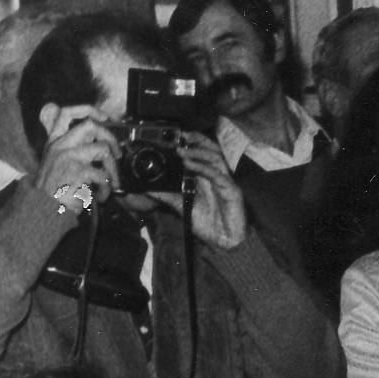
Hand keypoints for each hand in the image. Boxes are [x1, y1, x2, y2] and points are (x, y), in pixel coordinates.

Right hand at [32, 107, 120, 211]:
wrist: (43, 208)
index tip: (105, 116)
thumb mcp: (57, 163)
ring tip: (112, 182)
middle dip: (110, 137)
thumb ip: (72, 150)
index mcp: (54, 142)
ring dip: (113, 169)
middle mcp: (60, 145)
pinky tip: (102, 196)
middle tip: (116, 154)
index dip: (87, 110)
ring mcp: (68, 156)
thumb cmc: (55, 189)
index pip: (64, 114)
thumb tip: (100, 144)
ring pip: (103, 149)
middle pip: (90, 125)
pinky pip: (103, 175)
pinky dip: (107, 188)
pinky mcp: (76, 170)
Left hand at [168, 133, 247, 248]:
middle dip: (197, 140)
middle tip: (179, 135)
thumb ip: (166, 196)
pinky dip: (203, 168)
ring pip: (215, 158)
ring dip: (197, 152)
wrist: (224, 242)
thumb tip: (146, 188)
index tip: (172, 137)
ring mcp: (225, 182)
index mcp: (207, 177)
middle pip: (211, 150)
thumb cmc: (208, 224)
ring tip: (180, 150)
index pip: (201, 154)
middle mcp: (217, 176)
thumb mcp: (181, 206)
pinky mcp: (232, 190)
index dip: (190, 143)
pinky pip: (218, 175)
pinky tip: (190, 164)